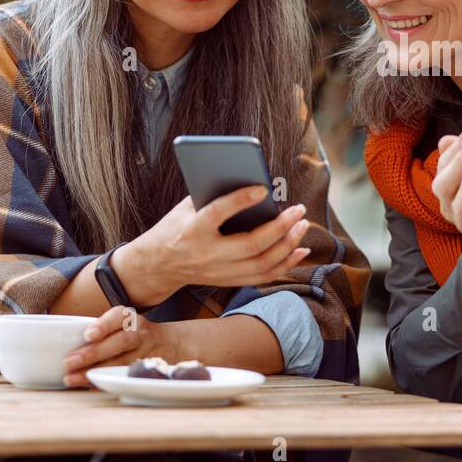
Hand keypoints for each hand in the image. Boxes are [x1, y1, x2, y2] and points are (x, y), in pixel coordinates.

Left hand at [63, 305, 179, 387]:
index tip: (88, 335)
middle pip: (119, 342)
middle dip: (93, 353)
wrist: (168, 344)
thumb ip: (98, 329)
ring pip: (121, 363)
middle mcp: (139, 334)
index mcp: (129, 319)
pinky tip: (88, 388)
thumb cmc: (129, 333)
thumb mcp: (119, 323)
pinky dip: (106, 382)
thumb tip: (54, 340)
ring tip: (71, 379)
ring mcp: (144, 353)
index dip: (104, 325)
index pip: (118, 317)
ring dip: (95, 372)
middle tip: (68, 362)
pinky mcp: (145, 369)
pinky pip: (124, 377)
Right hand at [111, 186, 312, 305]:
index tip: (263, 188)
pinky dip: (286, 264)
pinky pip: (263, 276)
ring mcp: (219, 272)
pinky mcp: (229, 281)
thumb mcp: (185, 208)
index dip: (240, 200)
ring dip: (288, 245)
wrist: (158, 265)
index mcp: (192, 231)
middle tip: (299, 210)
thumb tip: (249, 180)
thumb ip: (212, 195)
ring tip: (303, 225)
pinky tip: (300, 249)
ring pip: (261, 264)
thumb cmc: (176, 227)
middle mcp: (207, 255)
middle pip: (250, 246)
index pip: (217, 215)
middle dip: (280, 228)